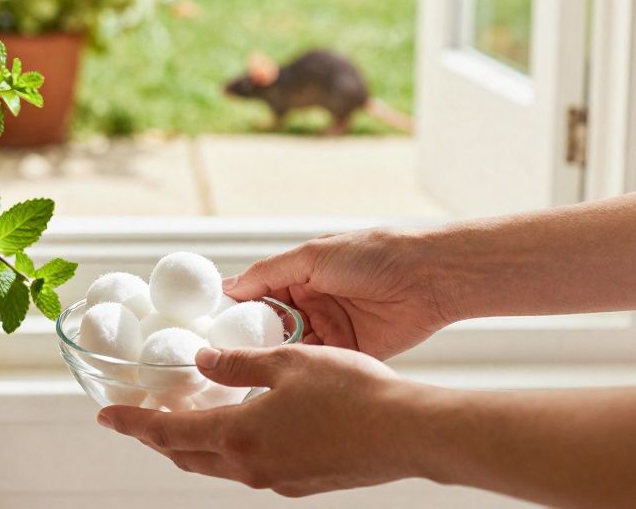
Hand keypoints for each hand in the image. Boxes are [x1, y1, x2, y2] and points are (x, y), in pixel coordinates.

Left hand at [97, 345, 425, 496]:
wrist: (406, 432)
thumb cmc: (351, 391)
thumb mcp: (287, 361)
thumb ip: (237, 364)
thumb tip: (202, 362)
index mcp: (239, 436)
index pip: (167, 433)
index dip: (133, 423)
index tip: (106, 416)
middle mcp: (250, 467)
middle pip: (187, 455)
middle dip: (159, 437)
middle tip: (141, 416)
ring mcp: (277, 480)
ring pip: (219, 464)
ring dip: (195, 443)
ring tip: (187, 418)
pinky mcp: (302, 483)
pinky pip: (250, 467)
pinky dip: (231, 448)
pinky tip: (244, 426)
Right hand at [227, 228, 454, 358]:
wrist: (428, 277)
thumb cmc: (374, 254)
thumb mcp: (313, 256)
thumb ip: (268, 273)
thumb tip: (227, 286)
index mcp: (300, 278)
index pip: (256, 297)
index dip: (234, 313)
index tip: (207, 330)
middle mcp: (312, 305)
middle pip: (269, 329)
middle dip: (249, 342)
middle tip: (222, 358)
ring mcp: (330, 331)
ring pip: (291, 351)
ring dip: (272, 359)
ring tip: (246, 372)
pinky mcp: (350, 354)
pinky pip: (318, 366)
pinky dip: (300, 372)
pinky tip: (280, 380)